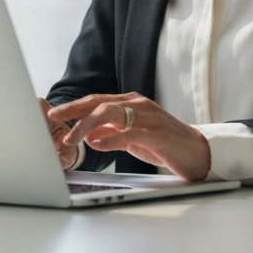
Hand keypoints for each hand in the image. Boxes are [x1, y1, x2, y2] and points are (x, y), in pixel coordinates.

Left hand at [47, 93, 211, 181]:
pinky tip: (96, 144)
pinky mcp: (156, 134)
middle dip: (74, 110)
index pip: (97, 100)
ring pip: (111, 113)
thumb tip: (89, 135)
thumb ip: (112, 133)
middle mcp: (139, 105)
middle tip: (54, 119)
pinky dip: (110, 138)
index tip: (54, 114)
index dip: (74, 106)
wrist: (198, 152)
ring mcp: (148, 117)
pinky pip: (128, 132)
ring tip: (71, 138)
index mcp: (132, 103)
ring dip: (86, 125)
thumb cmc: (165, 144)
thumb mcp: (133, 138)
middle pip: (100, 102)